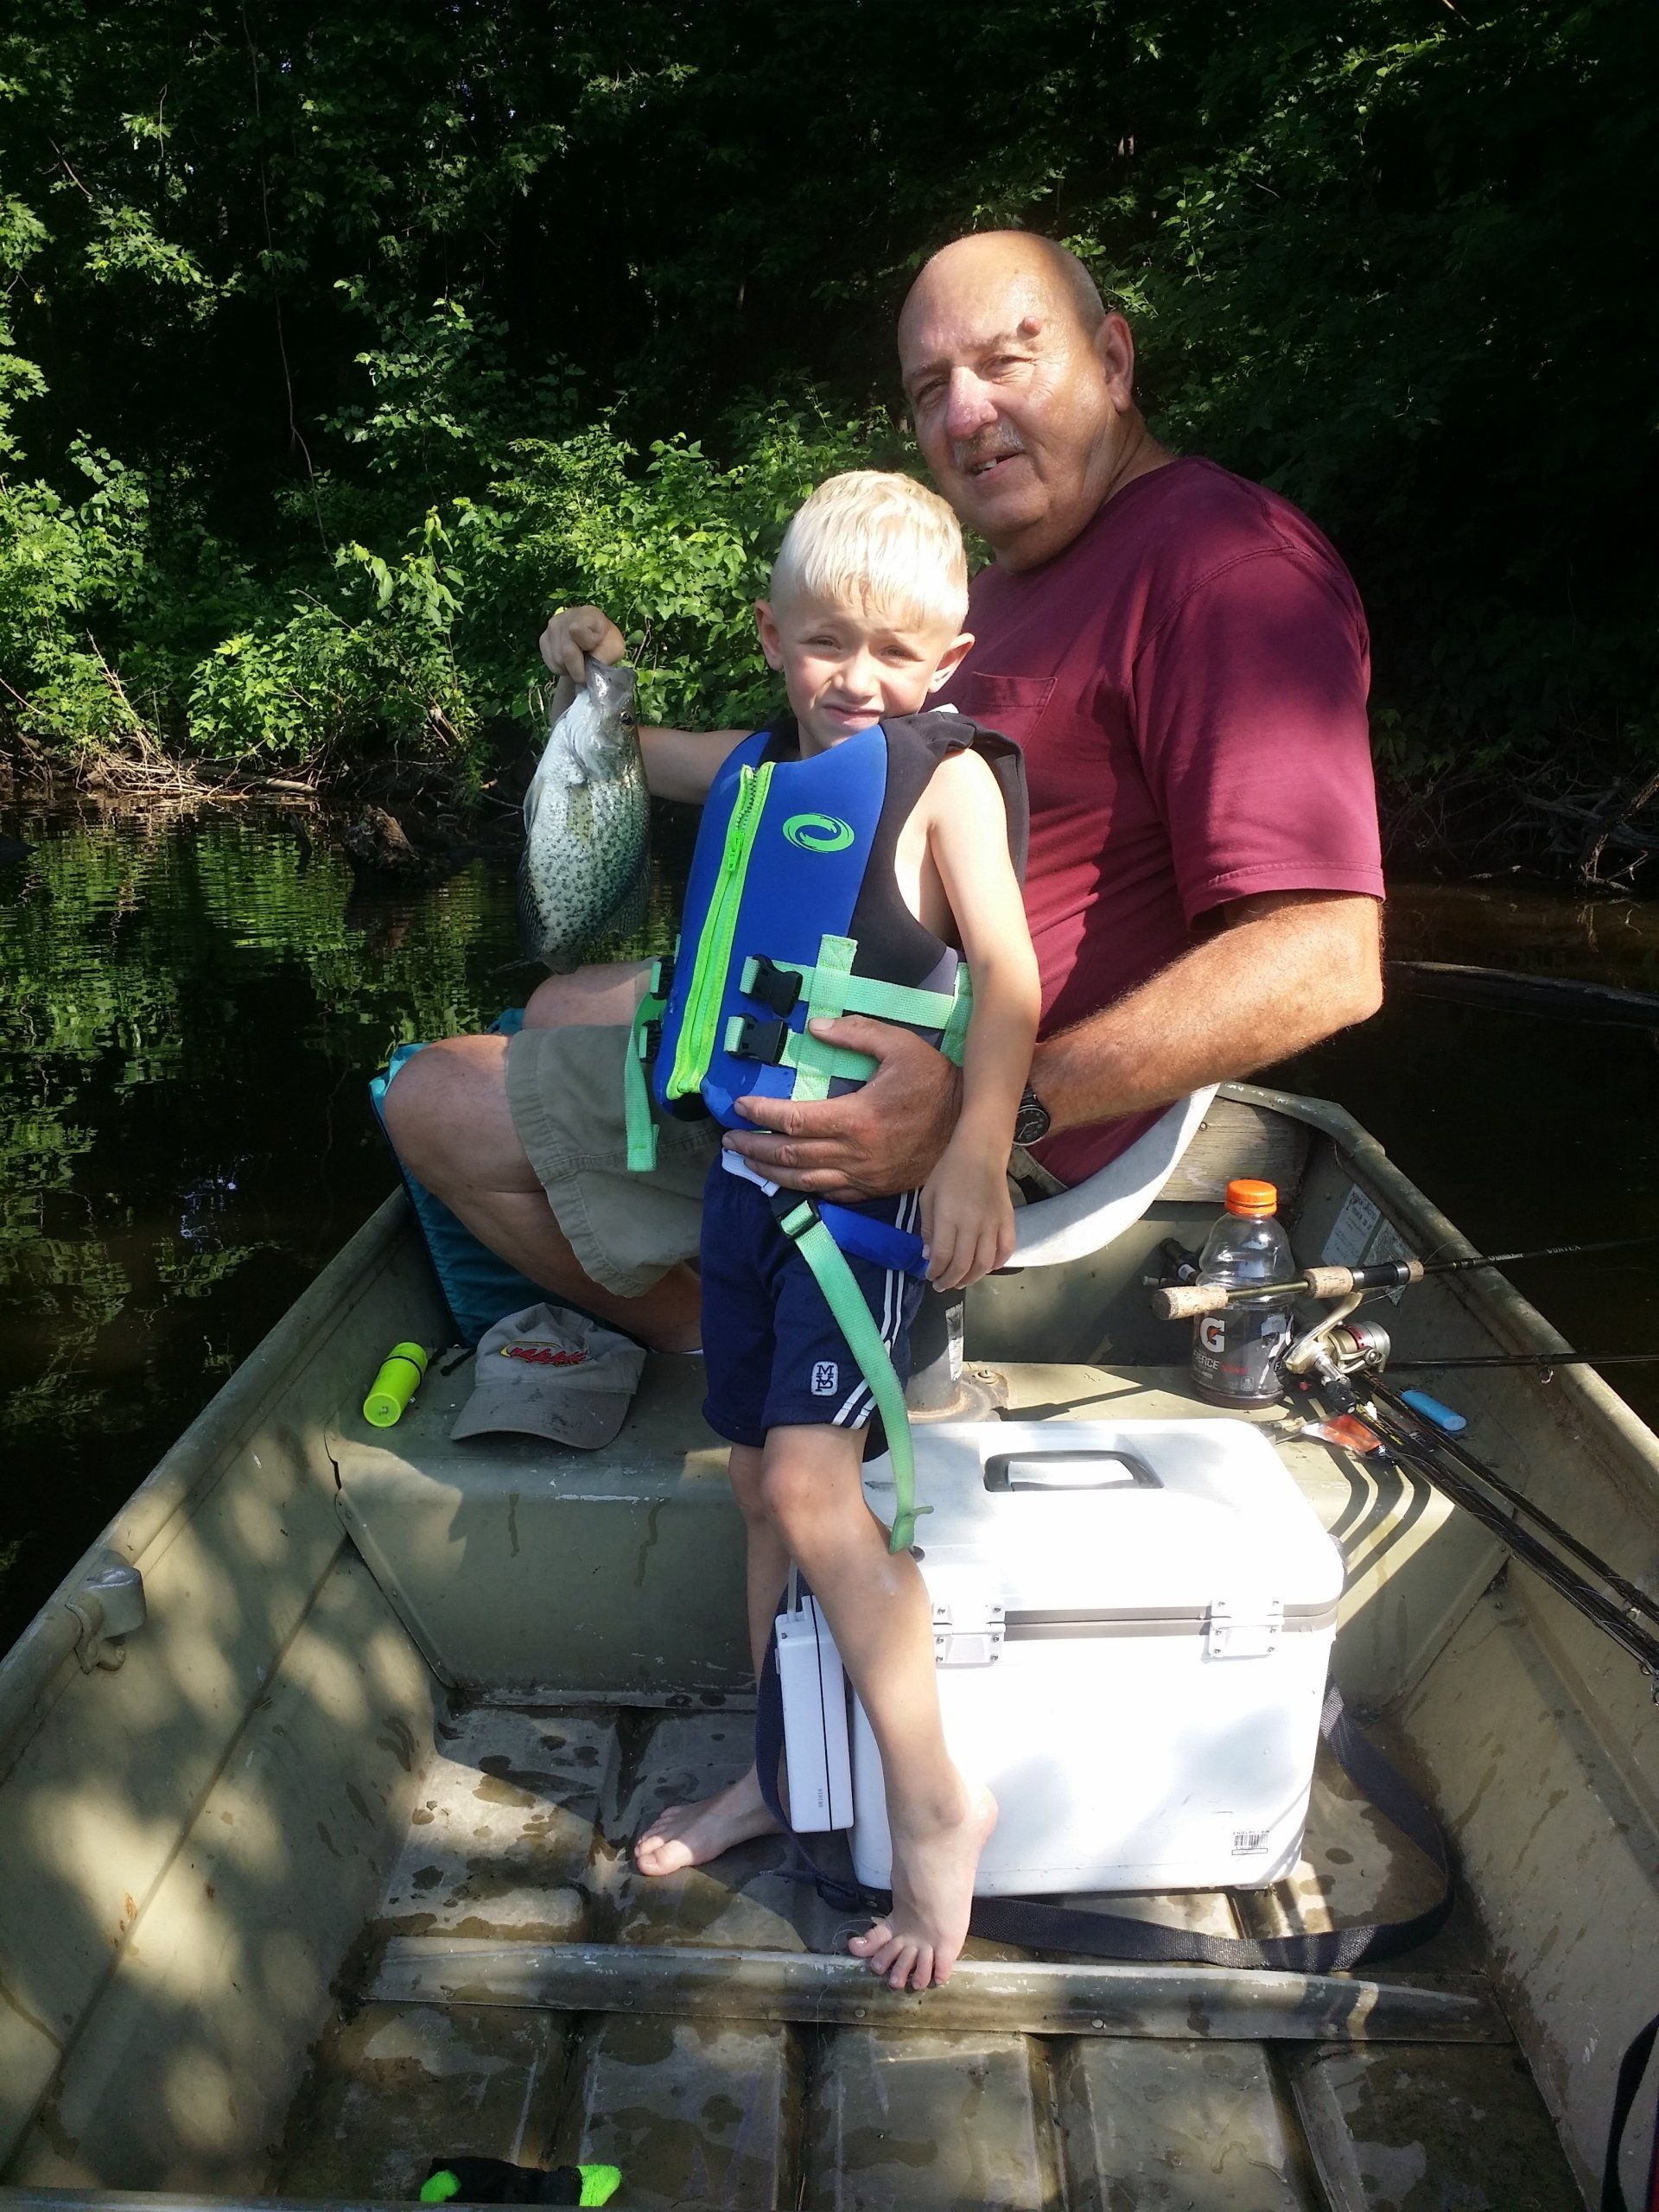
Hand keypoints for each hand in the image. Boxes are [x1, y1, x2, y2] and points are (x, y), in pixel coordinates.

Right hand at [539, 605, 625, 684]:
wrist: (595, 642)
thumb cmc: (606, 643)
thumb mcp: (614, 649)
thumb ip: (604, 656)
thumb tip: (588, 669)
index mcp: (587, 614)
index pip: (576, 630)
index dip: (586, 646)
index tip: (593, 648)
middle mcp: (566, 615)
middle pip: (566, 651)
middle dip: (577, 669)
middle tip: (585, 673)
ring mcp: (552, 626)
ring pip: (557, 660)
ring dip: (569, 670)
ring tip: (578, 664)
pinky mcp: (543, 638)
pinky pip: (550, 662)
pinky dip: (560, 669)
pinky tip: (568, 663)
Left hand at [725, 1017, 960, 1202]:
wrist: (969, 1124)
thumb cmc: (934, 1081)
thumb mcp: (900, 1045)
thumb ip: (856, 1033)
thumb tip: (815, 1028)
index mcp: (856, 1118)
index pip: (794, 1120)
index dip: (762, 1114)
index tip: (741, 1106)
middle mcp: (854, 1153)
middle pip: (790, 1155)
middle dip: (754, 1147)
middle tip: (730, 1139)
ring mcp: (864, 1176)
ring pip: (804, 1181)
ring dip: (769, 1172)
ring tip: (746, 1161)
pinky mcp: (874, 1188)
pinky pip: (830, 1194)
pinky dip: (802, 1188)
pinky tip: (787, 1181)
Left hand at [920, 1144, 1015, 1290]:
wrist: (980, 1152)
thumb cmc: (948, 1172)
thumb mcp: (928, 1197)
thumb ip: (928, 1228)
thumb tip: (929, 1256)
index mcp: (949, 1217)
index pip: (943, 1256)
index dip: (935, 1272)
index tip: (930, 1276)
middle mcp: (972, 1224)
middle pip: (963, 1265)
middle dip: (950, 1281)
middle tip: (942, 1286)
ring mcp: (993, 1223)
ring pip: (985, 1263)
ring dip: (972, 1278)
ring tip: (961, 1281)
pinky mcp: (1008, 1221)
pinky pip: (1006, 1250)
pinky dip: (998, 1264)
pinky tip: (986, 1267)